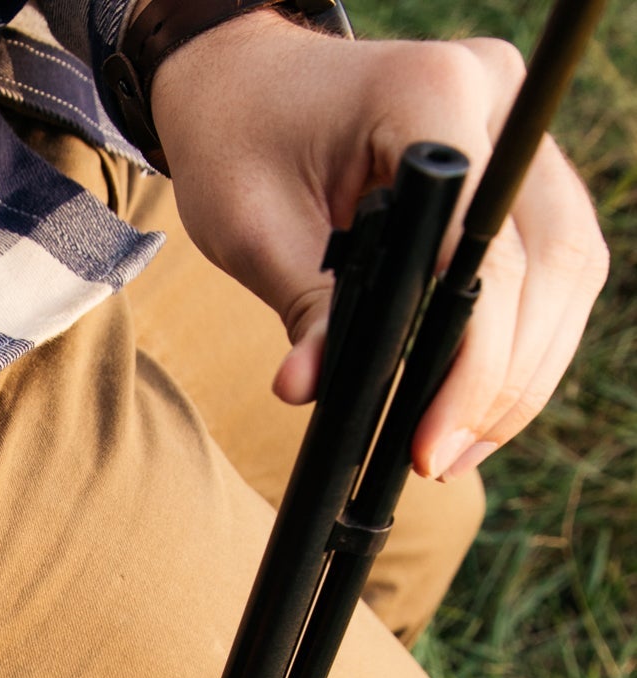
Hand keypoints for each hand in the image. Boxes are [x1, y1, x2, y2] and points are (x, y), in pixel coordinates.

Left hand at [149, 15, 608, 478]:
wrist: (245, 85)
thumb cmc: (240, 143)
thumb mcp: (252, 229)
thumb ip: (300, 308)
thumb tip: (311, 393)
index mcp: (431, 97)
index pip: (484, 246)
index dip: (472, 359)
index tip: (427, 441)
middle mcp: (497, 100)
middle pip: (554, 261)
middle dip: (506, 381)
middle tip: (440, 460)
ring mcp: (517, 129)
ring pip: (570, 269)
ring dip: (524, 374)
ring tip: (455, 450)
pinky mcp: (517, 169)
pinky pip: (552, 266)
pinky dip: (522, 344)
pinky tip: (473, 407)